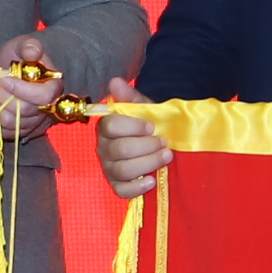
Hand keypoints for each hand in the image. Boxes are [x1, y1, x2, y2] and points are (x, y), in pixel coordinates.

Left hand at [0, 34, 58, 133]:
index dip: (23, 90)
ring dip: (0, 107)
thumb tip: (33, 53)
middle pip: (28, 111)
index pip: (45, 96)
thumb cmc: (20, 57)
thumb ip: (29, 46)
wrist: (14, 71)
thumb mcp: (22, 45)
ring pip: (16, 123)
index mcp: (53, 85)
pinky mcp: (23, 131)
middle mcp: (49, 107)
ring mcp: (36, 121)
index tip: (6, 79)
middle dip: (7, 97)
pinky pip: (8, 132)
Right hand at [93, 80, 166, 199]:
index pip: (110, 126)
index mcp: (107, 127)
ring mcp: (109, 168)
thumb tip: (115, 81)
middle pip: (119, 150)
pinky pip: (121, 191)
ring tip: (166, 156)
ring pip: (122, 170)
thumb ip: (131, 97)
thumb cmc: (150, 125)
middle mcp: (104, 148)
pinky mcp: (117, 185)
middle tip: (164, 142)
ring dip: (148, 163)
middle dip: (146, 146)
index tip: (151, 126)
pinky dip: (136, 187)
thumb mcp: (144, 108)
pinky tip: (151, 180)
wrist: (159, 142)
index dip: (132, 126)